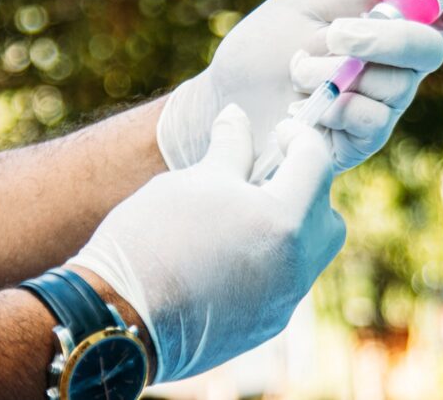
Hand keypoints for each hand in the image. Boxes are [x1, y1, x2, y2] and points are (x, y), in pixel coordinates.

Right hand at [69, 105, 343, 382]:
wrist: (115, 319)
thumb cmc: (153, 237)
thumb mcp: (194, 179)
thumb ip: (231, 146)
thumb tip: (238, 116)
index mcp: (285, 221)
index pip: (318, 164)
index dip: (300, 138)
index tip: (278, 133)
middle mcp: (296, 266)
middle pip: (327, 215)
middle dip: (306, 188)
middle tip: (268, 174)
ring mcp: (282, 302)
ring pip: (309, 253)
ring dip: (289, 226)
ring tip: (244, 213)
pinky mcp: (264, 326)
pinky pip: (285, 282)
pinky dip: (271, 259)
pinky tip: (230, 251)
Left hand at [156, 0, 442, 170]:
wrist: (222, 103)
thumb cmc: (260, 52)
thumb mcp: (301, 8)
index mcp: (386, 25)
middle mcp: (394, 65)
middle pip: (428, 49)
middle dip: (382, 37)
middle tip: (335, 34)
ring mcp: (383, 105)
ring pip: (396, 86)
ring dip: (337, 74)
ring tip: (296, 75)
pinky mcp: (363, 140)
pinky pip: (372, 120)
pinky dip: (333, 109)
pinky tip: (301, 110)